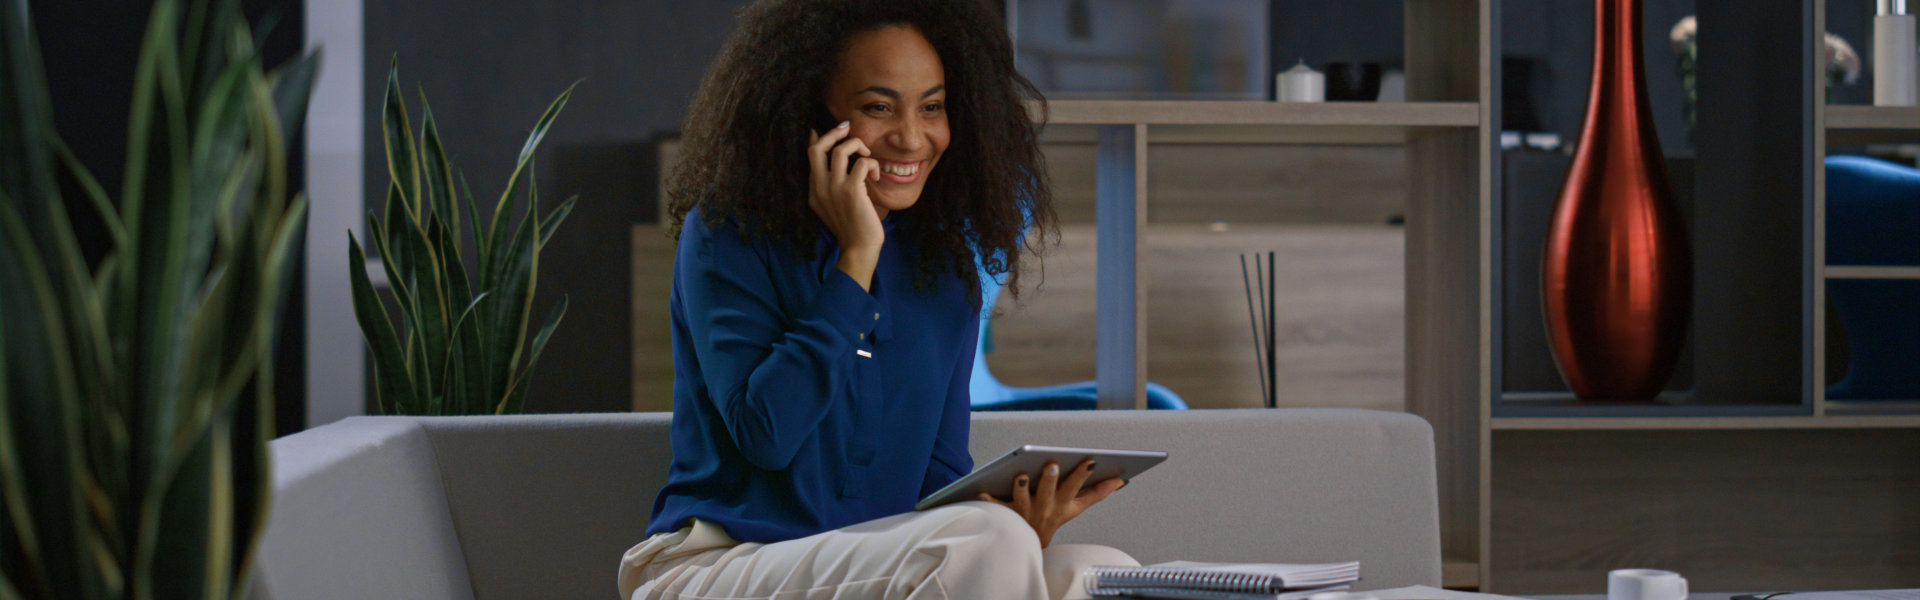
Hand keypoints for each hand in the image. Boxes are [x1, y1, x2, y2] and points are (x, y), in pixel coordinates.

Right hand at [807, 123, 882, 289]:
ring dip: (857, 145)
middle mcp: (819, 187)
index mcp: (814, 190)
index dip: (817, 138)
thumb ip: (830, 188)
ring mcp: (834, 188)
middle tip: (848, 129)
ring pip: (840, 149)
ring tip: (867, 155)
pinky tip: (876, 175)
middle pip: (818, 147)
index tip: (823, 128)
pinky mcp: (851, 190)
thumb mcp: (833, 207)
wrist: (858, 248)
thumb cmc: (852, 228)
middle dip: (834, 133)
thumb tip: (836, 167)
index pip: (810, 156)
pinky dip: (872, 164)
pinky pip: (862, 162)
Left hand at [977, 458, 1125, 547]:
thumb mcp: (1076, 508)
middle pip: (1050, 492)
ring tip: (1021, 474)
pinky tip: (980, 490)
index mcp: (1064, 505)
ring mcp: (1025, 512)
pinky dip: (988, 500)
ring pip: (1023, 498)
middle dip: (1053, 479)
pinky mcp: (1006, 514)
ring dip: (1022, 487)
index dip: (1085, 475)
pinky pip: (995, 507)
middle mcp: (1046, 508)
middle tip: (1053, 465)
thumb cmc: (1051, 518)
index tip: (1091, 460)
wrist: (1027, 545)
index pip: (1077, 488)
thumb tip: (1121, 480)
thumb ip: (1097, 494)